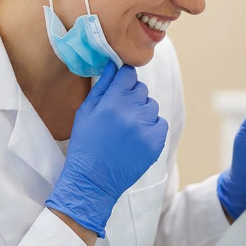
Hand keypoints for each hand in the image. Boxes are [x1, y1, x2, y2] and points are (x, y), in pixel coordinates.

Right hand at [46, 62, 168, 236]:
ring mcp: (146, 128)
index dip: (124, 79)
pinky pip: (160, 123)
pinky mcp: (156, 142)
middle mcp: (132, 112)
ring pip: (151, 106)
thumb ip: (102, 86)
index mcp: (112, 102)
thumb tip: (113, 65)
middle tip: (119, 113)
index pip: (128, 74)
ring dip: (142, 112)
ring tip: (127, 127)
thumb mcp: (85, 112)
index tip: (120, 87)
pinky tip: (137, 136)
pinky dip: (151, 127)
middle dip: (131, 96)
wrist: (93, 180)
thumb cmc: (85, 144)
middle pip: (141, 89)